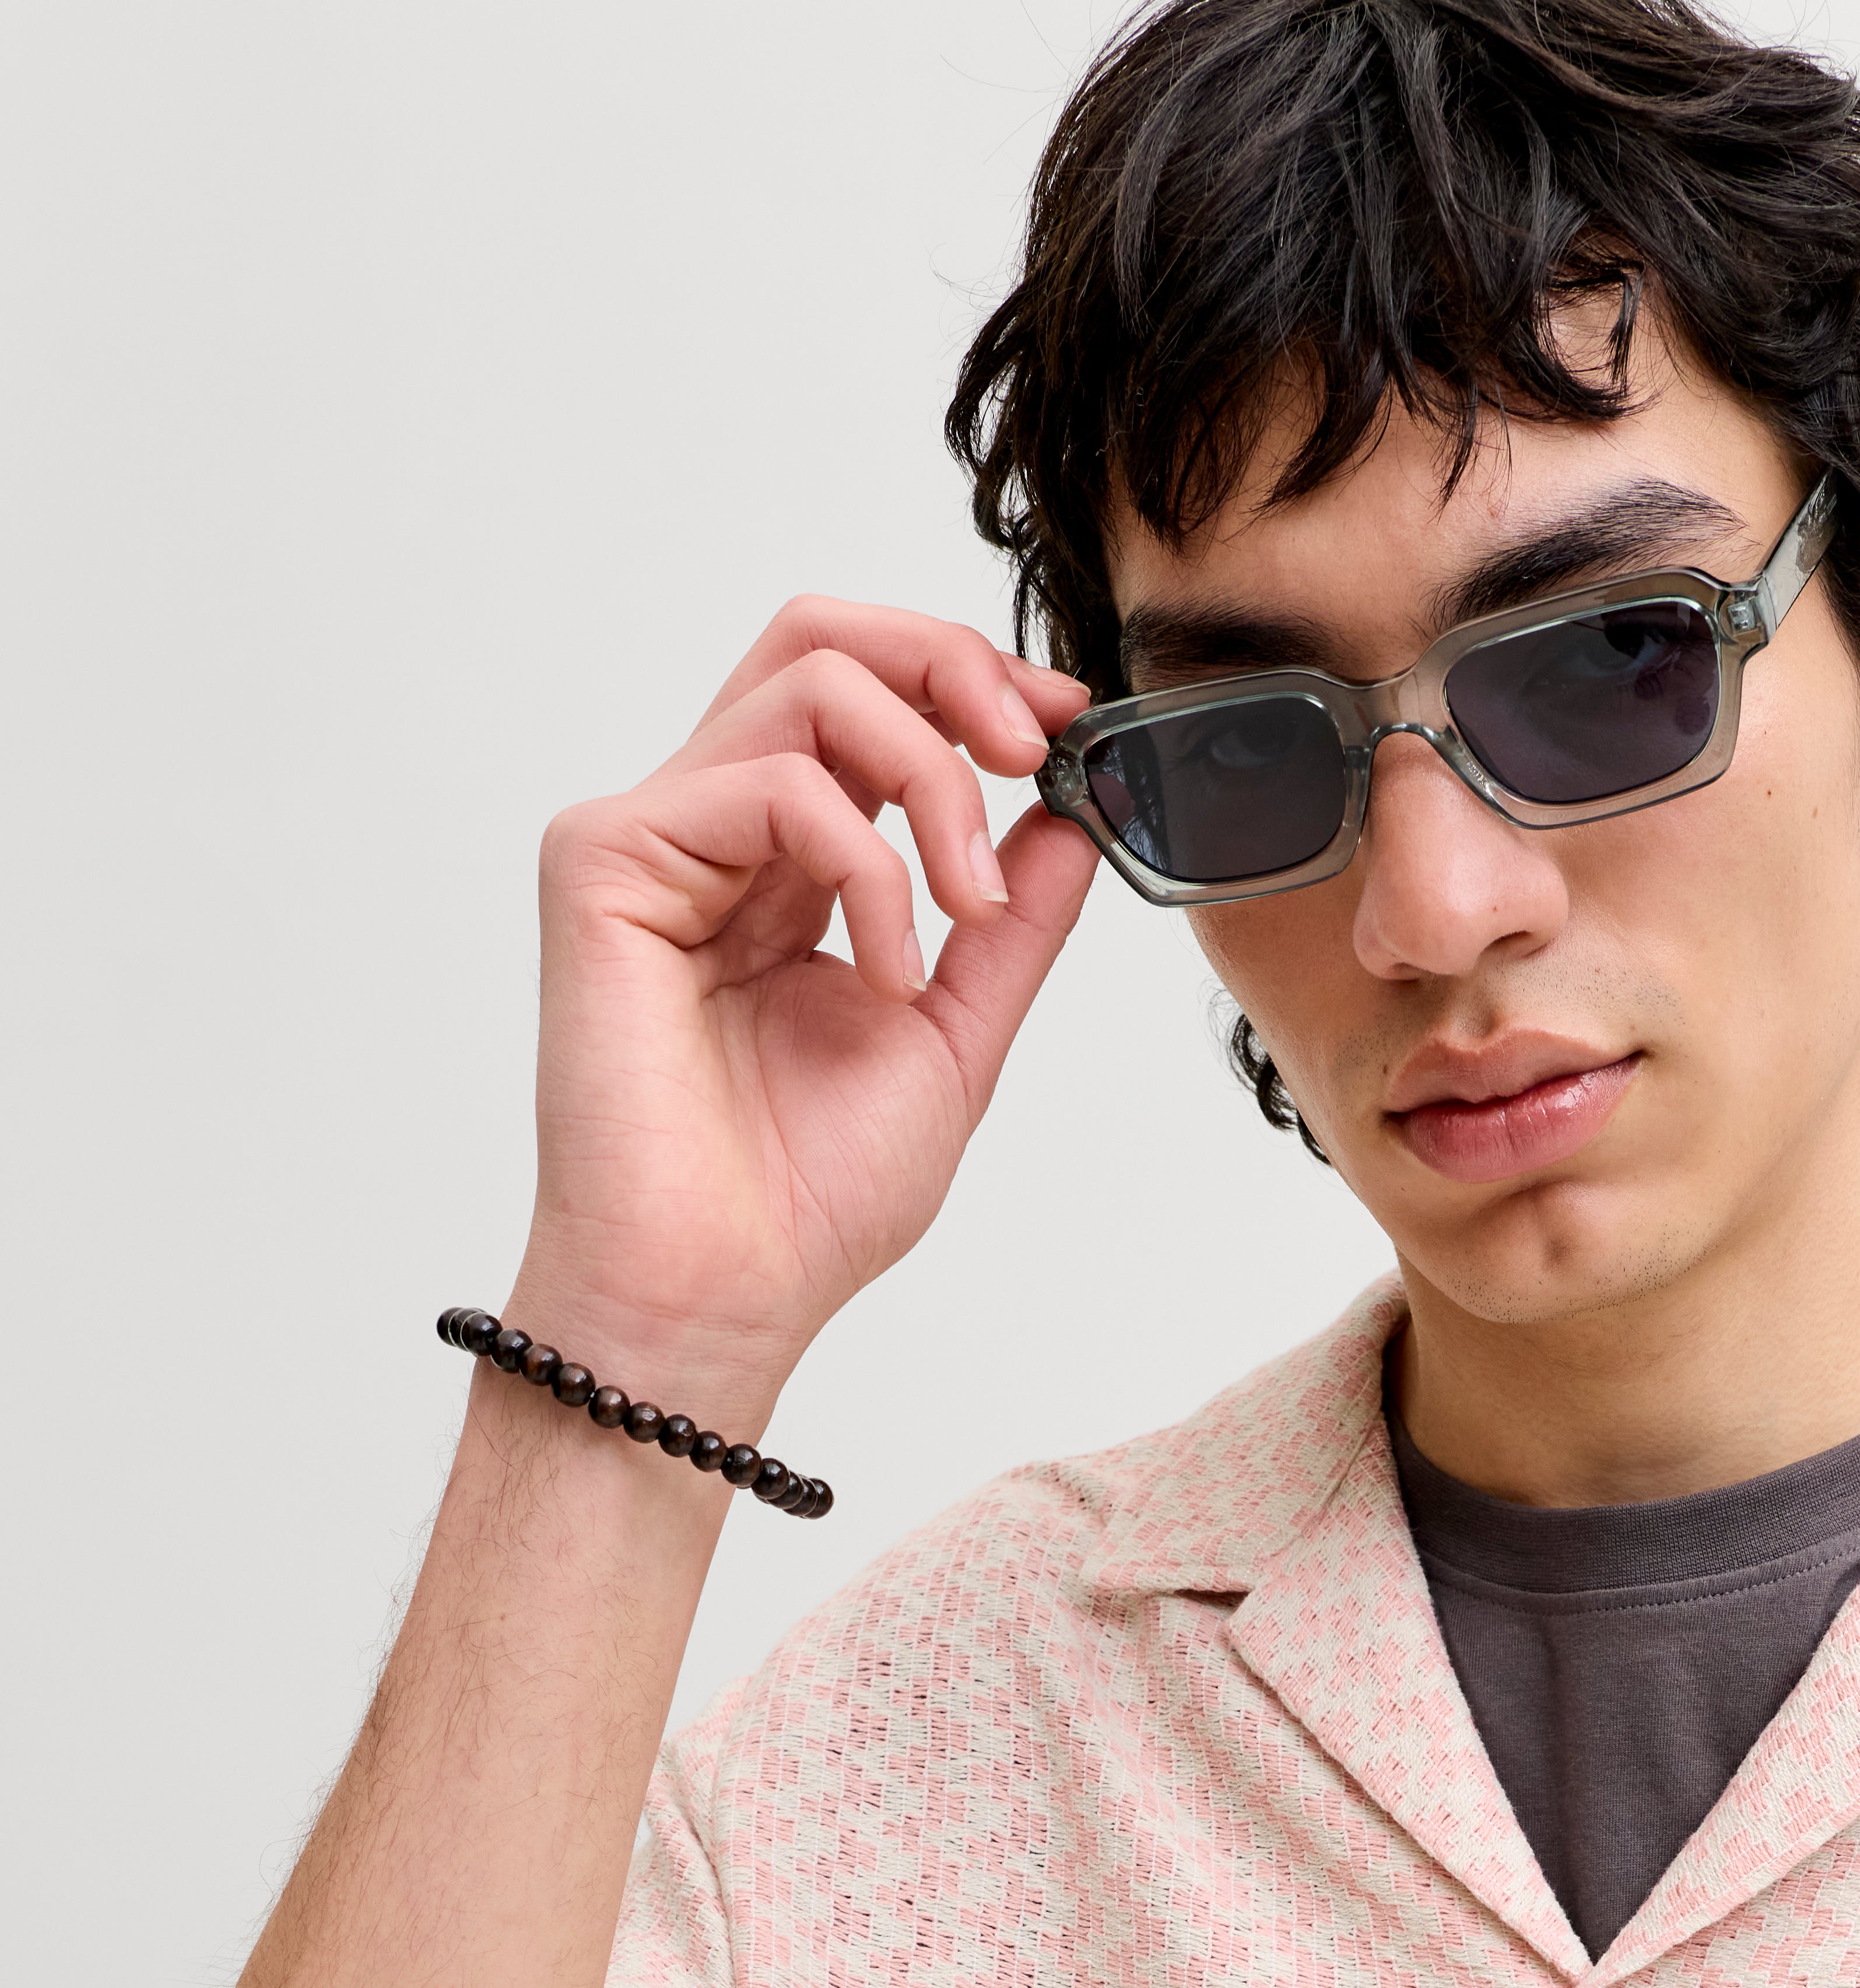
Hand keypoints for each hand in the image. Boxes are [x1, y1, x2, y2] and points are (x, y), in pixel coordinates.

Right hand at [508, 598, 1101, 1418]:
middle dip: (950, 666)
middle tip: (1032, 749)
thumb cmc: (809, 1198)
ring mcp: (654, 837)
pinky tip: (886, 971)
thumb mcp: (957, 1033)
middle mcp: (714, 829)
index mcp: (788, 863)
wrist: (725, 1292)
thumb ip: (1009, 920)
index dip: (973, 681)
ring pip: (808, 683)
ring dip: (930, 780)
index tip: (1068, 727)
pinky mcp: (605, 860)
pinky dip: (864, 864)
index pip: (869, 695)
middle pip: (822, 638)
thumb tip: (1069, 812)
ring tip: (965, 906)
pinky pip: (768, 784)